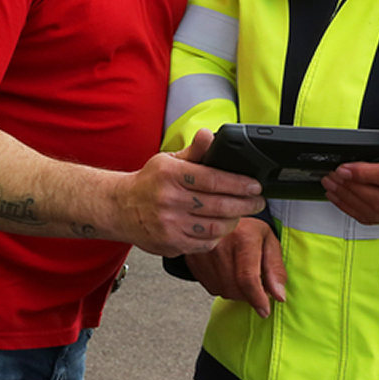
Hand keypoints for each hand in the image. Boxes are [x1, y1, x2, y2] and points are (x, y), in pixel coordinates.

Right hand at [118, 128, 263, 255]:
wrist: (120, 208)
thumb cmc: (149, 183)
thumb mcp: (168, 161)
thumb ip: (194, 151)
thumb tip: (209, 135)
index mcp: (170, 174)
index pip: (213, 179)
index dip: (239, 183)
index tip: (255, 185)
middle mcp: (169, 200)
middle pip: (219, 205)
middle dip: (245, 204)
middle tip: (257, 201)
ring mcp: (170, 224)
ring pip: (215, 227)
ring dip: (234, 220)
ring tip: (240, 213)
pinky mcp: (172, 244)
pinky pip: (205, 243)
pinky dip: (218, 236)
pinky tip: (221, 227)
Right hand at [184, 217, 285, 317]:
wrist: (219, 216)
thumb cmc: (247, 229)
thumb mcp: (269, 242)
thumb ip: (275, 269)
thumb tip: (278, 295)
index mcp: (242, 237)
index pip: (248, 278)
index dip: (257, 299)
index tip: (265, 310)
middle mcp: (219, 244)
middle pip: (236, 288)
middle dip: (250, 294)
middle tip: (257, 282)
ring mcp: (203, 253)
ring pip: (224, 291)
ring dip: (237, 291)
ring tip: (242, 273)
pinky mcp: (193, 261)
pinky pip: (212, 288)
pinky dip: (224, 286)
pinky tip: (228, 272)